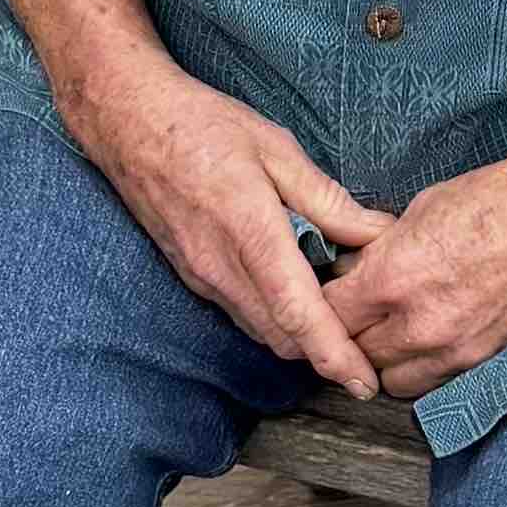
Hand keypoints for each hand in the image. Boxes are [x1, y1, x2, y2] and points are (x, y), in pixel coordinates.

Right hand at [66, 51, 399, 397]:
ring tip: (339, 319)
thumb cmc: (203, 125)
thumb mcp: (277, 148)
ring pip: (262, 331)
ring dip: (300, 337)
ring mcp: (202, 277)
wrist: (127, 124)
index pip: (298, 312)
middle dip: (326, 354)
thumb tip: (379, 235)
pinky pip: (242, 313)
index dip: (334, 355)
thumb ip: (328, 200)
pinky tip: (296, 292)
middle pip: (283, 338)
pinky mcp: (193, 277)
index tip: (365, 383)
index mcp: (250, 231)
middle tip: (368, 343)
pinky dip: (275, 317)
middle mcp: (221, 268)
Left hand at [327, 142, 506, 403]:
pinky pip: (432, 382)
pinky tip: (427, 339)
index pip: (330, 311)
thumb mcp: (427, 205)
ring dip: (383, 357)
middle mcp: (419, 323)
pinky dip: (421, 367)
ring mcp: (454, 350)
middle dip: (351, 330)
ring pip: (390, 378)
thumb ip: (385, 247)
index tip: (330, 291)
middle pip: (355, 350)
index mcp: (396, 276)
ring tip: (392, 328)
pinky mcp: (483, 362)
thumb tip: (360, 267)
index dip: (325, 300)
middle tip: (358, 309)